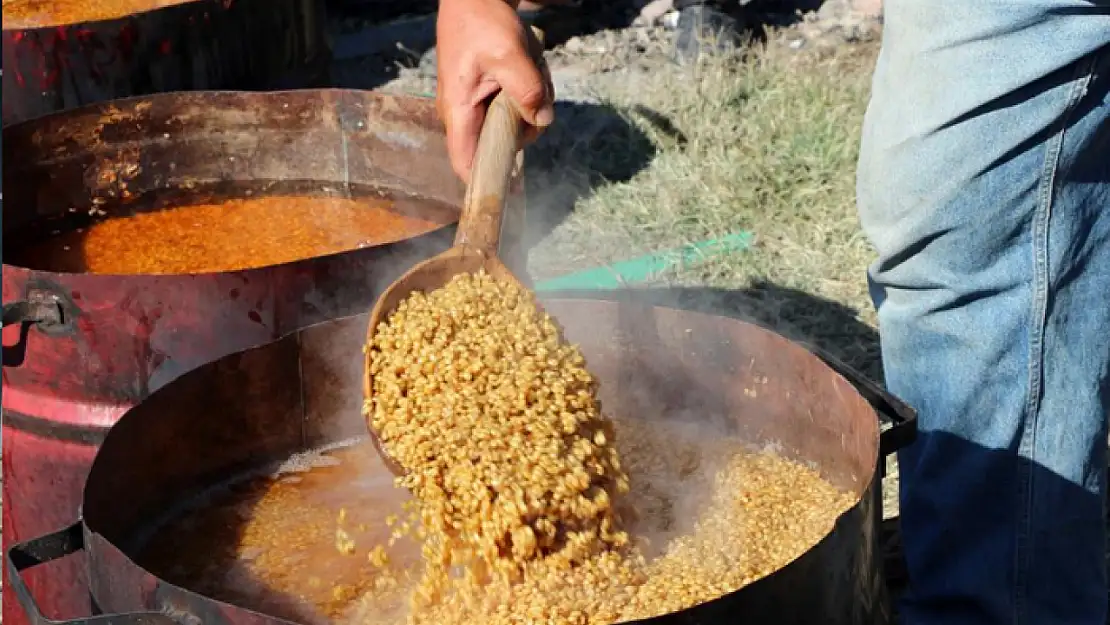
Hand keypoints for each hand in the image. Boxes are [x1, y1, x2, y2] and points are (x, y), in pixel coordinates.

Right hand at [436, 0, 554, 181]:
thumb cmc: (482, 24)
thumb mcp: (509, 55)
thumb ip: (527, 90)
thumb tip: (541, 120)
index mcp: (459, 112)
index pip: (465, 166)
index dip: (487, 184)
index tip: (514, 190)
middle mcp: (463, 118)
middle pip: (499, 149)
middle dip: (524, 130)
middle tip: (533, 96)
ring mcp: (476, 110)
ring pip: (511, 131)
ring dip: (530, 109)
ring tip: (528, 74)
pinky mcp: (487, 101)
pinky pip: (514, 113)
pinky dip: (527, 98)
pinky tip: (526, 73)